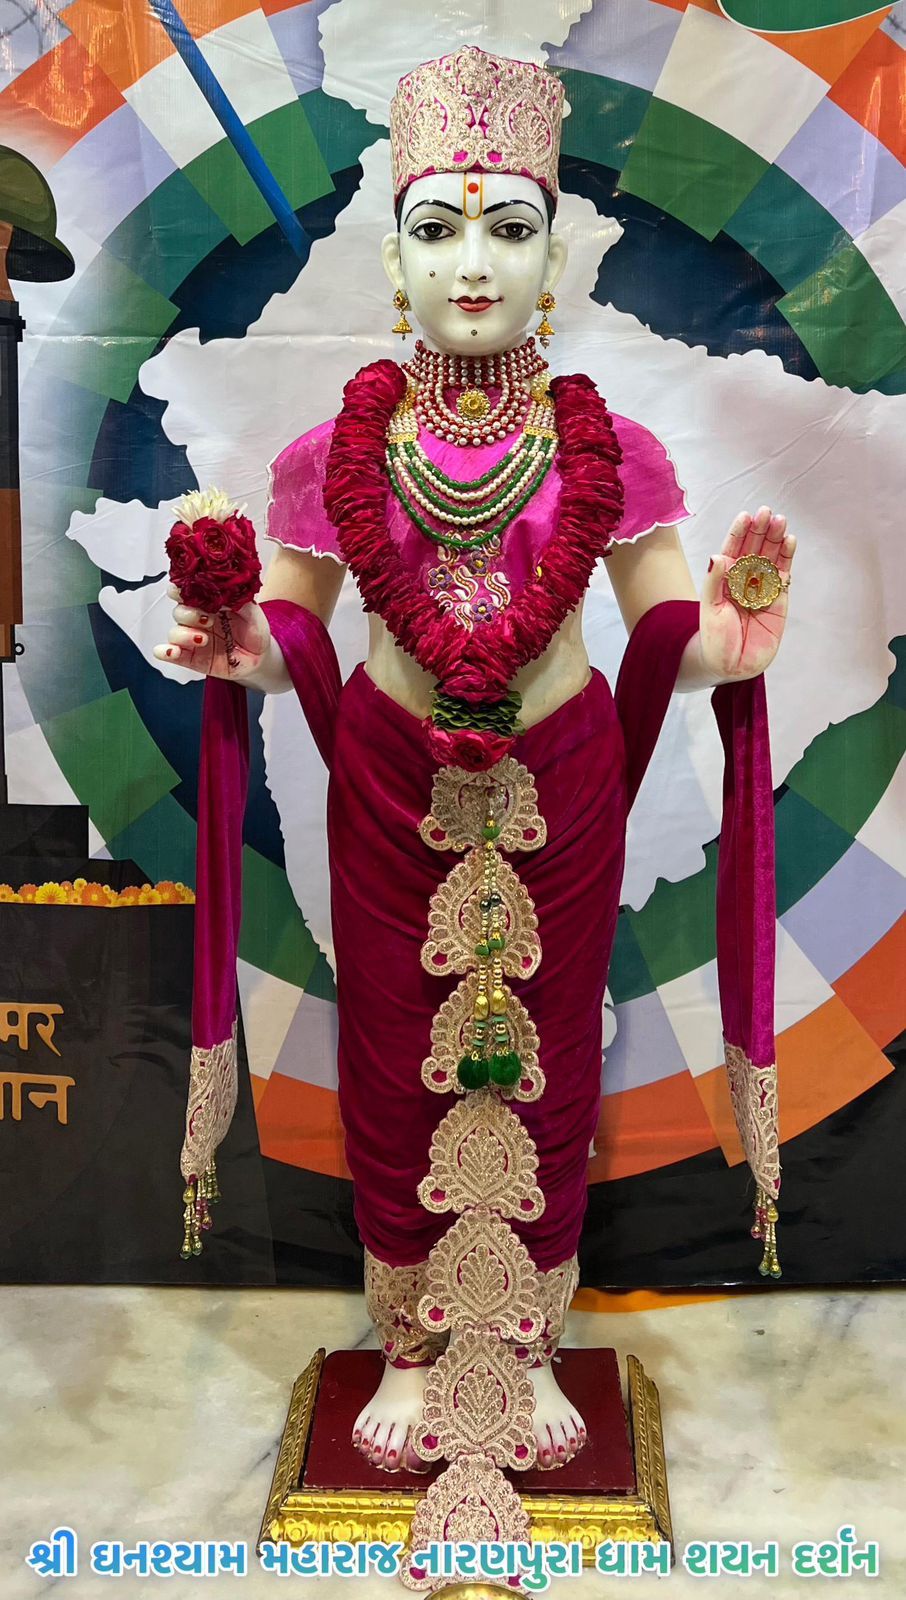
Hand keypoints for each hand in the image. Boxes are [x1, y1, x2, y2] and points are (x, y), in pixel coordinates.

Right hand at [153, 583, 270, 678]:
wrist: (260, 657)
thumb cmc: (255, 632)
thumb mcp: (253, 612)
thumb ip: (238, 599)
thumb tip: (221, 591)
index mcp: (209, 603)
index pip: (186, 590)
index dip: (181, 588)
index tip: (185, 590)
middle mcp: (197, 619)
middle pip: (178, 610)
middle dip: (189, 613)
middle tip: (207, 619)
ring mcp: (192, 638)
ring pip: (175, 631)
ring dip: (184, 634)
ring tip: (203, 639)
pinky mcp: (190, 657)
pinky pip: (169, 653)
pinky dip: (166, 651)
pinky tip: (172, 651)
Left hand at [699, 505, 795, 680]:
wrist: (731, 665)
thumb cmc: (714, 638)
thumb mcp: (709, 608)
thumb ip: (714, 582)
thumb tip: (718, 555)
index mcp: (725, 578)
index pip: (733, 549)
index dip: (739, 532)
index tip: (745, 516)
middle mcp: (745, 580)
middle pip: (755, 548)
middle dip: (761, 530)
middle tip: (767, 512)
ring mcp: (763, 588)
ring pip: (771, 558)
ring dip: (776, 539)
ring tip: (781, 521)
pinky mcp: (778, 600)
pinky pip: (783, 575)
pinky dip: (788, 559)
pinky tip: (790, 542)